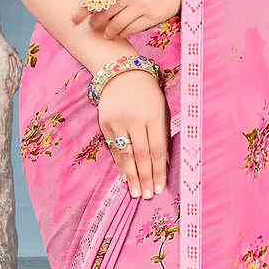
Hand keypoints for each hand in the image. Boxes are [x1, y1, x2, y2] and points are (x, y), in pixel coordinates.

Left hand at [72, 0, 180, 40]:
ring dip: (108, 32)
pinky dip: (123, 33)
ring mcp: (141, 6)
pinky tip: (120, 33)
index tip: (74, 20)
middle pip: (103, 15)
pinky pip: (131, 30)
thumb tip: (91, 3)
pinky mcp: (152, 17)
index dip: (82, 11)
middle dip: (95, 24)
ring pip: (116, 26)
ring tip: (107, 34)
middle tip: (93, 27)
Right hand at [97, 68, 168, 196]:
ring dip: (132, 176)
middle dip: (146, 177)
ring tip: (136, 193)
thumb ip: (162, 133)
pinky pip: (114, 148)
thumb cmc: (148, 93)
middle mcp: (135, 120)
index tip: (160, 187)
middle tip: (148, 195)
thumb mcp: (161, 107)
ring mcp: (119, 122)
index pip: (157, 149)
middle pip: (142, 155)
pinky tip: (125, 177)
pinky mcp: (106, 124)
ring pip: (126, 155)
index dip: (159, 171)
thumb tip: (162, 163)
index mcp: (154, 115)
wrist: (121, 72)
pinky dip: (120, 164)